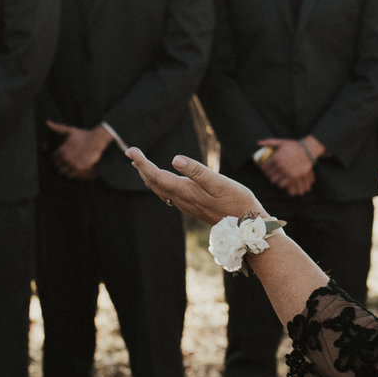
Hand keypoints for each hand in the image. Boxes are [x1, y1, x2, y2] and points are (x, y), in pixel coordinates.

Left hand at [46, 119, 115, 181]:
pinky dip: (73, 174)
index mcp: (61, 150)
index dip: (58, 159)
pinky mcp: (79, 168)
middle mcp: (65, 157)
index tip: (63, 158)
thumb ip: (57, 128)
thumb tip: (47, 122)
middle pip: (58, 167)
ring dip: (67, 171)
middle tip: (68, 164)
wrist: (96, 140)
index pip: (54, 159)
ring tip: (72, 168)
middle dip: (62, 165)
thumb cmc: (84, 135)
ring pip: (64, 173)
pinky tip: (77, 170)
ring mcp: (71, 163)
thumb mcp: (70, 131)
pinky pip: (71, 175)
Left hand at [126, 147, 264, 225]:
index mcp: (186, 191)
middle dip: (141, 168)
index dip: (142, 163)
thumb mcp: (219, 183)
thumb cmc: (237, 201)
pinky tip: (163, 181)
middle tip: (131, 152)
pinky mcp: (194, 206)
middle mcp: (182, 200)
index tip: (130, 150)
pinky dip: (160, 184)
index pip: (157, 176)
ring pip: (160, 190)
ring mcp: (187, 205)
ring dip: (148, 177)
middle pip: (154, 183)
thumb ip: (197, 171)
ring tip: (140, 165)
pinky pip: (168, 195)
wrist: (246, 226)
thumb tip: (174, 159)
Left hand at [259, 136, 316, 196]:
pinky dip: (280, 183)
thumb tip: (258, 142)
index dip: (262, 168)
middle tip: (270, 173)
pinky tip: (281, 180)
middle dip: (267, 174)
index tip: (264, 168)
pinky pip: (282, 184)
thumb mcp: (281, 142)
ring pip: (274, 181)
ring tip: (275, 177)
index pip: (263, 167)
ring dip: (274, 179)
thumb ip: (269, 142)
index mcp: (276, 157)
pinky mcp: (293, 177)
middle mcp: (280, 166)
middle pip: (268, 175)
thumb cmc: (294, 145)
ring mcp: (286, 172)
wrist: (308, 150)